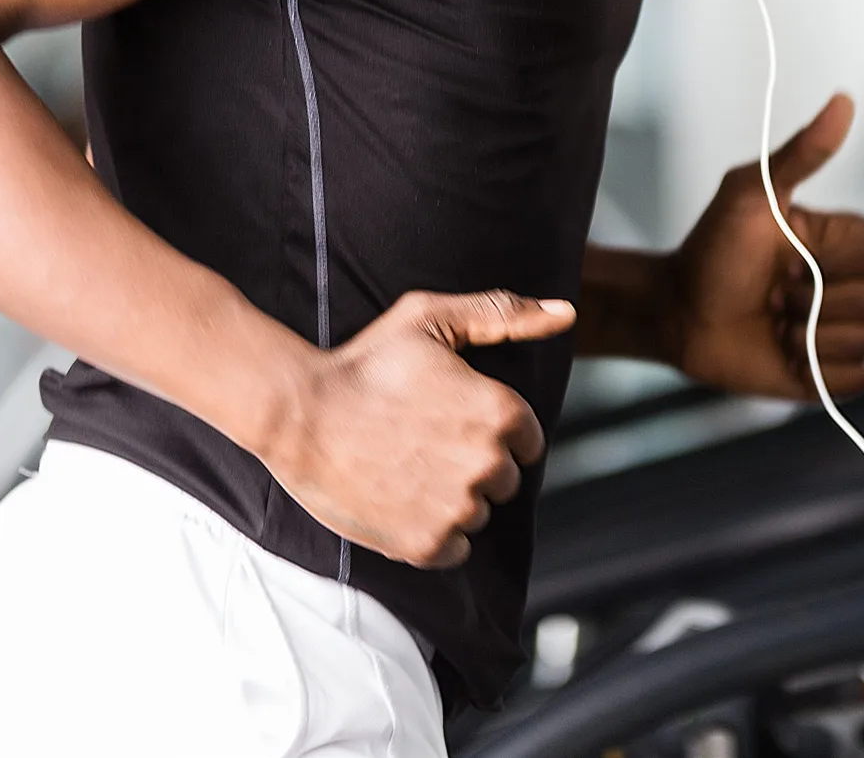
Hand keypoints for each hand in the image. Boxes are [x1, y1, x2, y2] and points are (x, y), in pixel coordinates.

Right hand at [257, 290, 571, 569]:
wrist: (297, 413)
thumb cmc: (364, 362)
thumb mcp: (433, 319)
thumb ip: (504, 314)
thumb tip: (566, 314)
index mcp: (500, 413)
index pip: (527, 440)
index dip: (491, 430)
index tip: (451, 420)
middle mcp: (487, 464)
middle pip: (504, 480)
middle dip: (472, 465)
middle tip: (421, 442)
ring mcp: (456, 508)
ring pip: (477, 515)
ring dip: (451, 500)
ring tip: (403, 468)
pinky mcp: (425, 544)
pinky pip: (454, 550)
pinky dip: (433, 533)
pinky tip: (399, 499)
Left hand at [668, 93, 863, 400]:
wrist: (675, 312)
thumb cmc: (710, 249)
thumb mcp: (751, 194)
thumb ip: (801, 153)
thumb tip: (845, 100)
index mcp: (837, 241)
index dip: (831, 261)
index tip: (786, 257)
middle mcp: (846, 285)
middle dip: (812, 303)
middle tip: (770, 293)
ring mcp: (838, 331)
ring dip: (810, 339)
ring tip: (772, 325)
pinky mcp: (826, 375)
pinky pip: (855, 382)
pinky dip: (818, 373)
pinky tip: (784, 355)